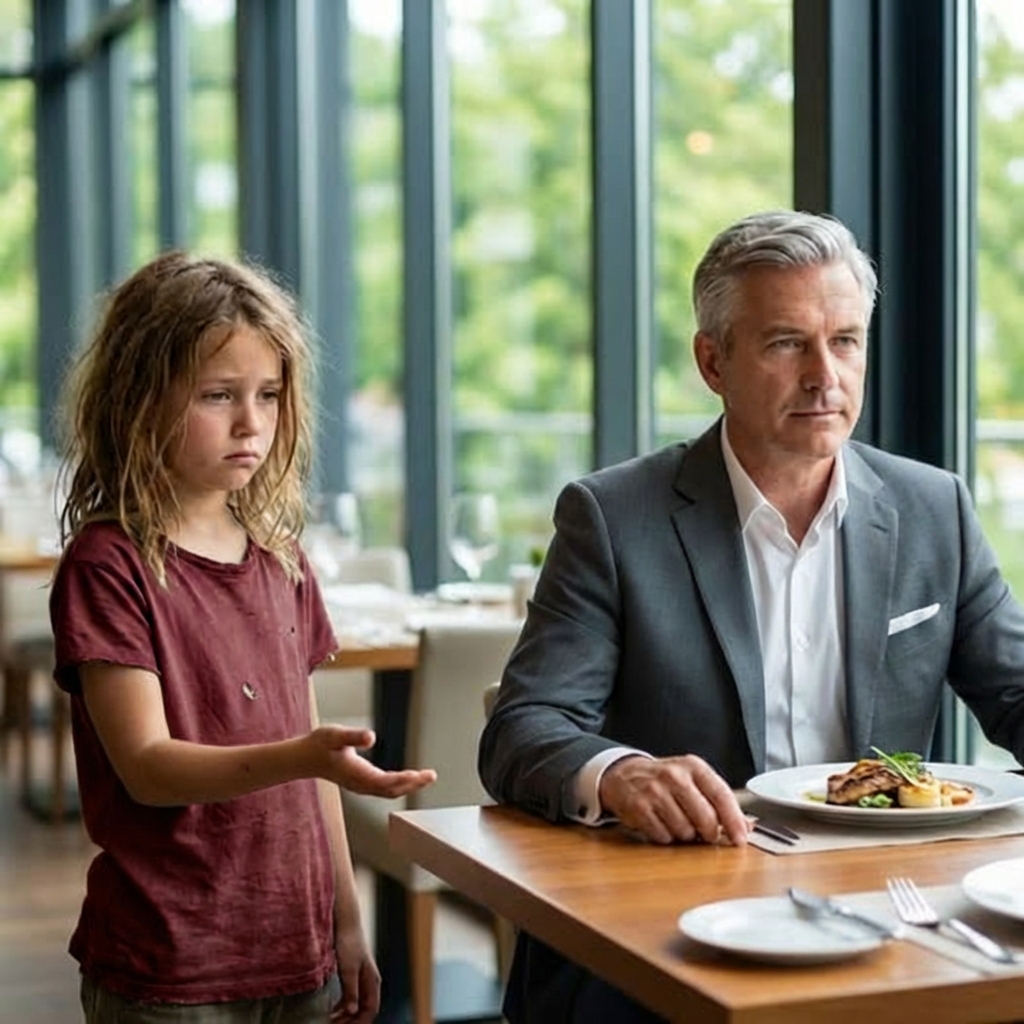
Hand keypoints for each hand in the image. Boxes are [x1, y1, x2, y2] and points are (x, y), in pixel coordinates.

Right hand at [308, 726, 436, 796]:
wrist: (303, 758)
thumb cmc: (319, 744)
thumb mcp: (334, 734)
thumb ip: (352, 736)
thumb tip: (371, 737)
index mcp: (356, 774)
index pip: (384, 782)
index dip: (403, 780)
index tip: (419, 775)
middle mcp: (360, 784)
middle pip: (391, 790)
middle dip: (412, 785)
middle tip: (431, 776)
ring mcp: (360, 786)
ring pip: (389, 792)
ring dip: (408, 786)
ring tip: (426, 777)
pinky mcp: (360, 783)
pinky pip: (384, 789)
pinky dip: (399, 785)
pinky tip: (408, 778)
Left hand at [331, 923, 379, 1022]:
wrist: (346, 923)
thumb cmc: (349, 944)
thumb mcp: (348, 970)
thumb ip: (351, 991)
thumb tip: (353, 1012)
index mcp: (372, 981)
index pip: (370, 1010)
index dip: (359, 1023)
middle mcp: (369, 981)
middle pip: (364, 1009)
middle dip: (351, 1021)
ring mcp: (362, 978)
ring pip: (357, 1004)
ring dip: (346, 1015)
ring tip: (331, 1021)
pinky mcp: (354, 973)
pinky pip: (351, 996)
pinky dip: (343, 1006)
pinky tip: (332, 1010)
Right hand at [598, 754, 749, 845]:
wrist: (624, 775)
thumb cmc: (665, 780)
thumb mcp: (693, 780)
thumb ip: (719, 801)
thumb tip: (747, 825)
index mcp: (693, 767)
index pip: (721, 794)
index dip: (734, 820)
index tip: (741, 838)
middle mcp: (674, 775)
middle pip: (705, 818)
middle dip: (709, 833)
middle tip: (704, 833)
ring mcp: (654, 790)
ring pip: (685, 831)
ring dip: (685, 835)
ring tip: (677, 822)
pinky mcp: (638, 806)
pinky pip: (663, 836)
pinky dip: (666, 837)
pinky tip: (661, 824)